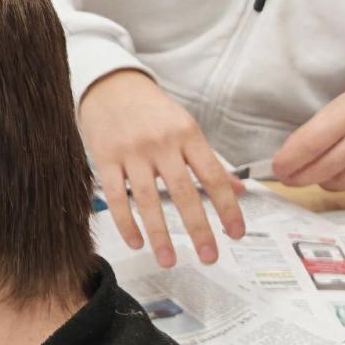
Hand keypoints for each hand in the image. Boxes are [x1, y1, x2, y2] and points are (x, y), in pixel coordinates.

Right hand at [79, 69, 244, 266]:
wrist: (109, 83)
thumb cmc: (152, 109)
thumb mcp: (185, 126)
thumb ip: (208, 160)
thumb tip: (239, 191)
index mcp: (187, 134)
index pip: (213, 176)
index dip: (227, 208)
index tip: (235, 234)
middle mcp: (161, 143)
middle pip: (183, 192)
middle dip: (198, 228)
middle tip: (209, 256)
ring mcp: (131, 151)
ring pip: (148, 199)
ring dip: (160, 234)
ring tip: (169, 260)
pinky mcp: (105, 157)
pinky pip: (117, 196)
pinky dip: (126, 222)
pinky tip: (136, 241)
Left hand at [273, 82, 344, 190]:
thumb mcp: (336, 107)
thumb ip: (315, 132)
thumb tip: (289, 158)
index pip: (310, 144)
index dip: (289, 160)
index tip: (277, 167)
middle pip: (324, 169)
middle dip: (299, 177)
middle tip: (287, 177)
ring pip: (342, 183)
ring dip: (323, 181)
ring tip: (317, 172)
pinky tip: (344, 171)